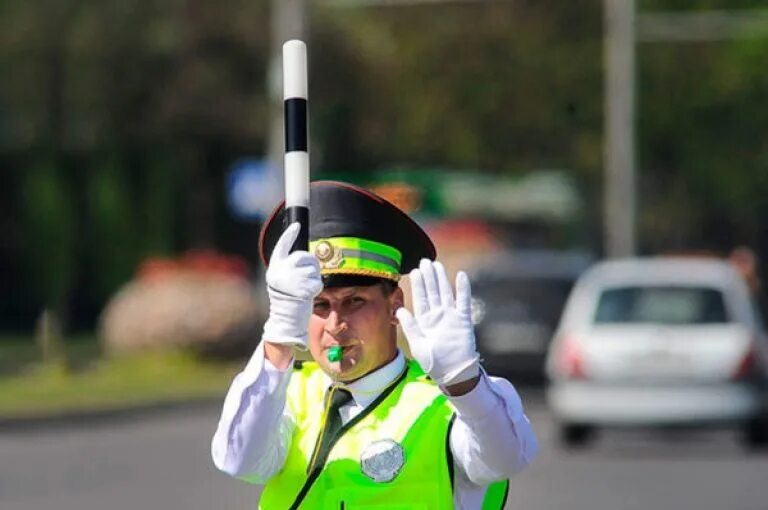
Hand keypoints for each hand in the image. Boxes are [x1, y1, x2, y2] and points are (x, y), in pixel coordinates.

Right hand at [261, 223, 322, 348]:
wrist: (285, 318)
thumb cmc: (287, 299)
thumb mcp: (283, 280)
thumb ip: (290, 267)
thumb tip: (304, 256)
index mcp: (275, 267)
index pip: (282, 245)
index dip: (289, 234)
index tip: (297, 225)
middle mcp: (281, 271)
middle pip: (305, 256)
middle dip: (311, 264)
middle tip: (307, 277)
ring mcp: (292, 279)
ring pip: (314, 269)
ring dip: (314, 279)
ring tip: (304, 290)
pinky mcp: (303, 288)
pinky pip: (318, 281)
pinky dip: (317, 288)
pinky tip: (308, 296)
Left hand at [396, 259, 479, 385]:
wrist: (454, 373)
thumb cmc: (434, 363)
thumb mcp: (418, 345)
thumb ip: (410, 326)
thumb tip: (399, 309)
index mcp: (425, 321)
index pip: (420, 298)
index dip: (418, 284)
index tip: (415, 271)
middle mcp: (437, 316)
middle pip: (432, 292)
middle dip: (428, 277)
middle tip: (425, 261)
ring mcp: (451, 317)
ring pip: (446, 293)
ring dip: (442, 279)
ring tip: (437, 265)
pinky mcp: (464, 320)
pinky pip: (464, 302)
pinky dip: (463, 289)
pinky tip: (460, 276)